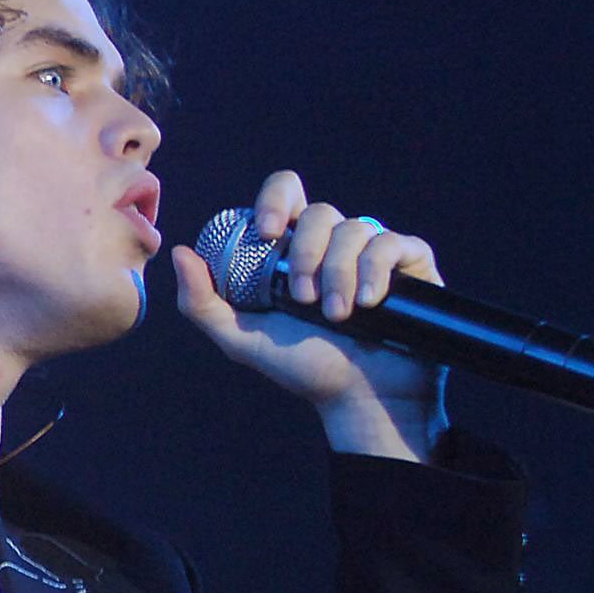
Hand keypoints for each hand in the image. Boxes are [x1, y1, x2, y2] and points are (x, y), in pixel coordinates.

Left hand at [171, 170, 448, 460]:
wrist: (360, 398)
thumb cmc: (303, 367)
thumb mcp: (241, 339)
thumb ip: (202, 303)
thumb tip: (182, 252)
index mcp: (293, 249)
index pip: (285, 194)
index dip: (274, 200)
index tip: (265, 233)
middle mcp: (334, 243)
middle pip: (319, 212)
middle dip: (307, 254)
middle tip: (301, 299)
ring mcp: (373, 251)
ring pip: (355, 229)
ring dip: (338, 274)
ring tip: (336, 315)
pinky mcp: (410, 264)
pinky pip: (392, 243)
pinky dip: (376, 271)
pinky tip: (369, 303)